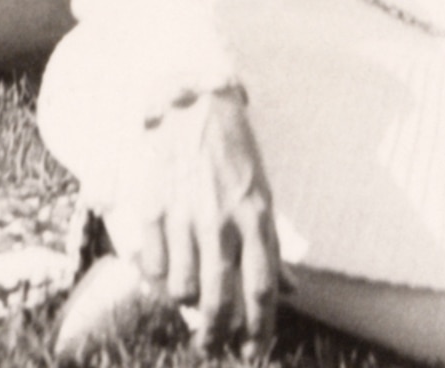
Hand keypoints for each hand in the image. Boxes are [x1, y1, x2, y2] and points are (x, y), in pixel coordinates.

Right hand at [112, 88, 278, 353]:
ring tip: (188, 307)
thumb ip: (272, 245)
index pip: (262, 288)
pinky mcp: (153, 211)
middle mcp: (222, 221)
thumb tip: (292, 291)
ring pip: (183, 291)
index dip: (260, 329)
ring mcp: (186, 218)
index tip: (255, 351)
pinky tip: (164, 274)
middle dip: (216, 334)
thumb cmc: (233, 152)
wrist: (192, 102)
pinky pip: (152, 267)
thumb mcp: (262, 194)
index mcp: (256, 215)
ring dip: (185, 308)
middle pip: (220, 300)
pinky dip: (158, 280)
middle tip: (211, 345)